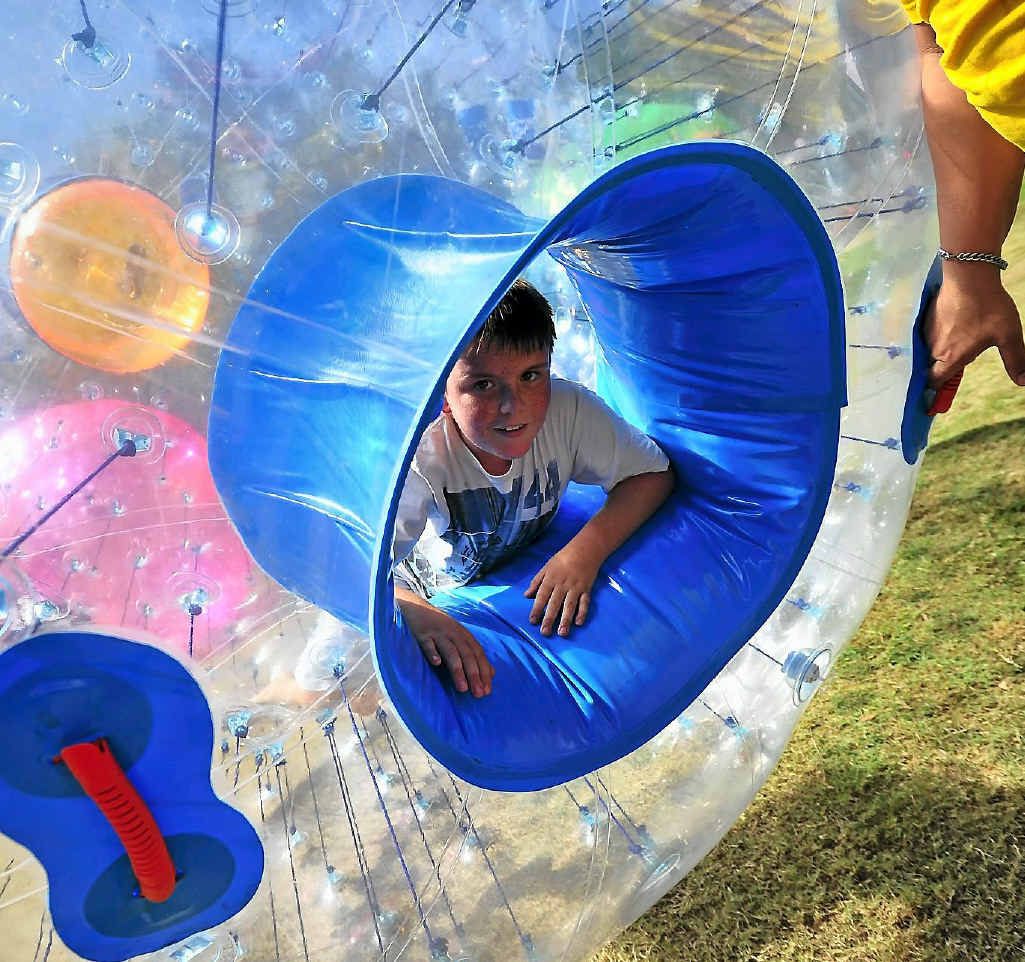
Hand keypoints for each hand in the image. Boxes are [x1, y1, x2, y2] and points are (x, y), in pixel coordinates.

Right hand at [398, 600, 493, 696]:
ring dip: (457, 670)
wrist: (417, 608)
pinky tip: (436, 663)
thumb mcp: (460, 637)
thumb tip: (492, 673)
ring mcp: (438, 634)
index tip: (487, 690)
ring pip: (450, 652)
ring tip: (462, 688)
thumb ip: (475, 655)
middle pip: (467, 654)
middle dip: (474, 674)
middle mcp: (454, 634)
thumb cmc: (441, 628)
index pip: (478, 654)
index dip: (484, 672)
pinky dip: (433, 652)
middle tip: (478, 694)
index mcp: (464, 636)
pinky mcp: (423, 634)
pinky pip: (428, 644)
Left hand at [525, 544, 600, 636]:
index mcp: (551, 579)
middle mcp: (563, 584)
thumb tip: (526, 595)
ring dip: (566, 620)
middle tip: (545, 632)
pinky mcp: (587, 589)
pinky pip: (585, 602)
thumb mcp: (546, 567)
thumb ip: (536, 581)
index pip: (542, 596)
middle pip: (555, 603)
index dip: (537, 609)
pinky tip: (579, 623)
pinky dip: (582, 612)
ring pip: (570, 605)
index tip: (532, 621)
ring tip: (562, 633)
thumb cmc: (563, 558)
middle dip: (549, 618)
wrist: (585, 549)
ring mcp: (576, 587)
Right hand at [925, 271, 1024, 389]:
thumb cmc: (990, 308)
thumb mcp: (1009, 335)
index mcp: (952, 358)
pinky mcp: (924, 319)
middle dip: (942, 367)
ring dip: (940, 350)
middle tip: (958, 358)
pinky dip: (937, 335)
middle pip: (931, 367)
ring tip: (958, 338)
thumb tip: (1024, 382)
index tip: (942, 390)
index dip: (938, 388)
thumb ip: (1015, 360)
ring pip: (929, 350)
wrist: (969, 277)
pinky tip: (952, 324)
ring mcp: (927, 334)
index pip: (936, 382)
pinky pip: (927, 335)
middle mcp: (935, 350)